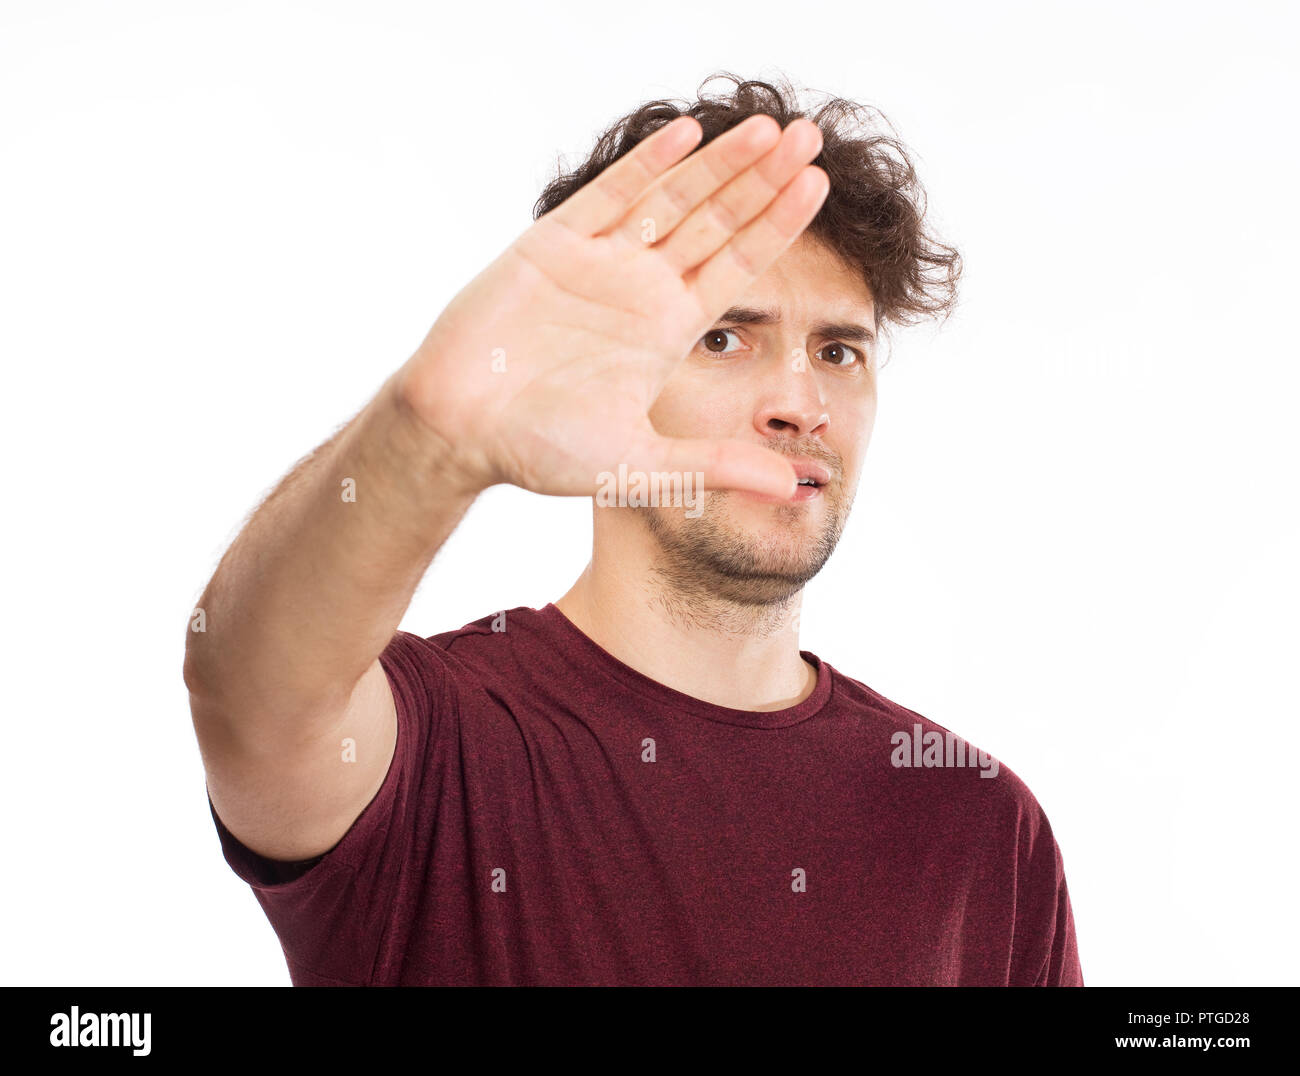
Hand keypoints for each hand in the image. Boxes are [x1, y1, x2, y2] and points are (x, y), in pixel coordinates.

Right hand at [397, 113, 828, 499]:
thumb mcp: (641, 464)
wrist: (459, 430)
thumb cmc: (541, 451)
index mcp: (668, 330)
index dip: (777, 225)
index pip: (738, 265)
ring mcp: (600, 261)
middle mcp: (642, 288)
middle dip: (763, 180)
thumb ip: (716, 468)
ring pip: (672, 199)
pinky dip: (647, 165)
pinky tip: (688, 134)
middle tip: (811, 137)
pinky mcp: (553, 244)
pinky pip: (609, 195)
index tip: (819, 185)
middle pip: (716, 220)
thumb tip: (796, 488)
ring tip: (770, 128)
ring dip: (719, 163)